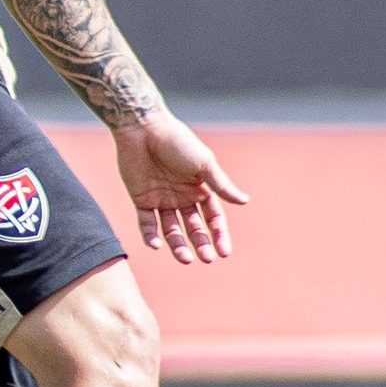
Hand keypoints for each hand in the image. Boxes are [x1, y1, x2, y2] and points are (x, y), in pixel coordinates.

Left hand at [112, 112, 248, 264]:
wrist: (144, 128)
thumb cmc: (177, 142)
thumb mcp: (203, 163)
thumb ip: (221, 185)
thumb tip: (245, 201)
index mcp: (200, 189)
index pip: (213, 218)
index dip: (219, 235)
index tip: (224, 252)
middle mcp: (182, 198)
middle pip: (193, 227)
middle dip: (201, 244)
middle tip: (206, 258)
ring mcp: (162, 200)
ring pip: (171, 230)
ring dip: (178, 245)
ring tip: (185, 258)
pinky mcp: (141, 200)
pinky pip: (147, 223)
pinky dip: (151, 235)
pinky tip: (157, 244)